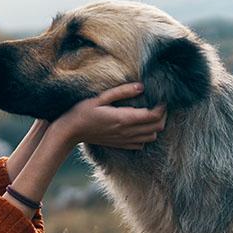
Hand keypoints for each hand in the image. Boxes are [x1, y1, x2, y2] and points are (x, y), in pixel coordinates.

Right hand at [49, 83, 166, 150]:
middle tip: (158, 104)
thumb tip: (141, 86)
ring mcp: (124, 140)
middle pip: (157, 127)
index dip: (162, 107)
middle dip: (162, 115)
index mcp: (124, 119)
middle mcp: (127, 132)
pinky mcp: (120, 145)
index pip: (153, 116)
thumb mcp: (100, 97)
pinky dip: (145, 135)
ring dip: (155, 126)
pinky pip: (141, 144)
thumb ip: (122, 92)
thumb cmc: (82, 111)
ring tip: (150, 113)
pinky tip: (139, 125)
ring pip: (151, 137)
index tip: (161, 97)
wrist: (70, 131)